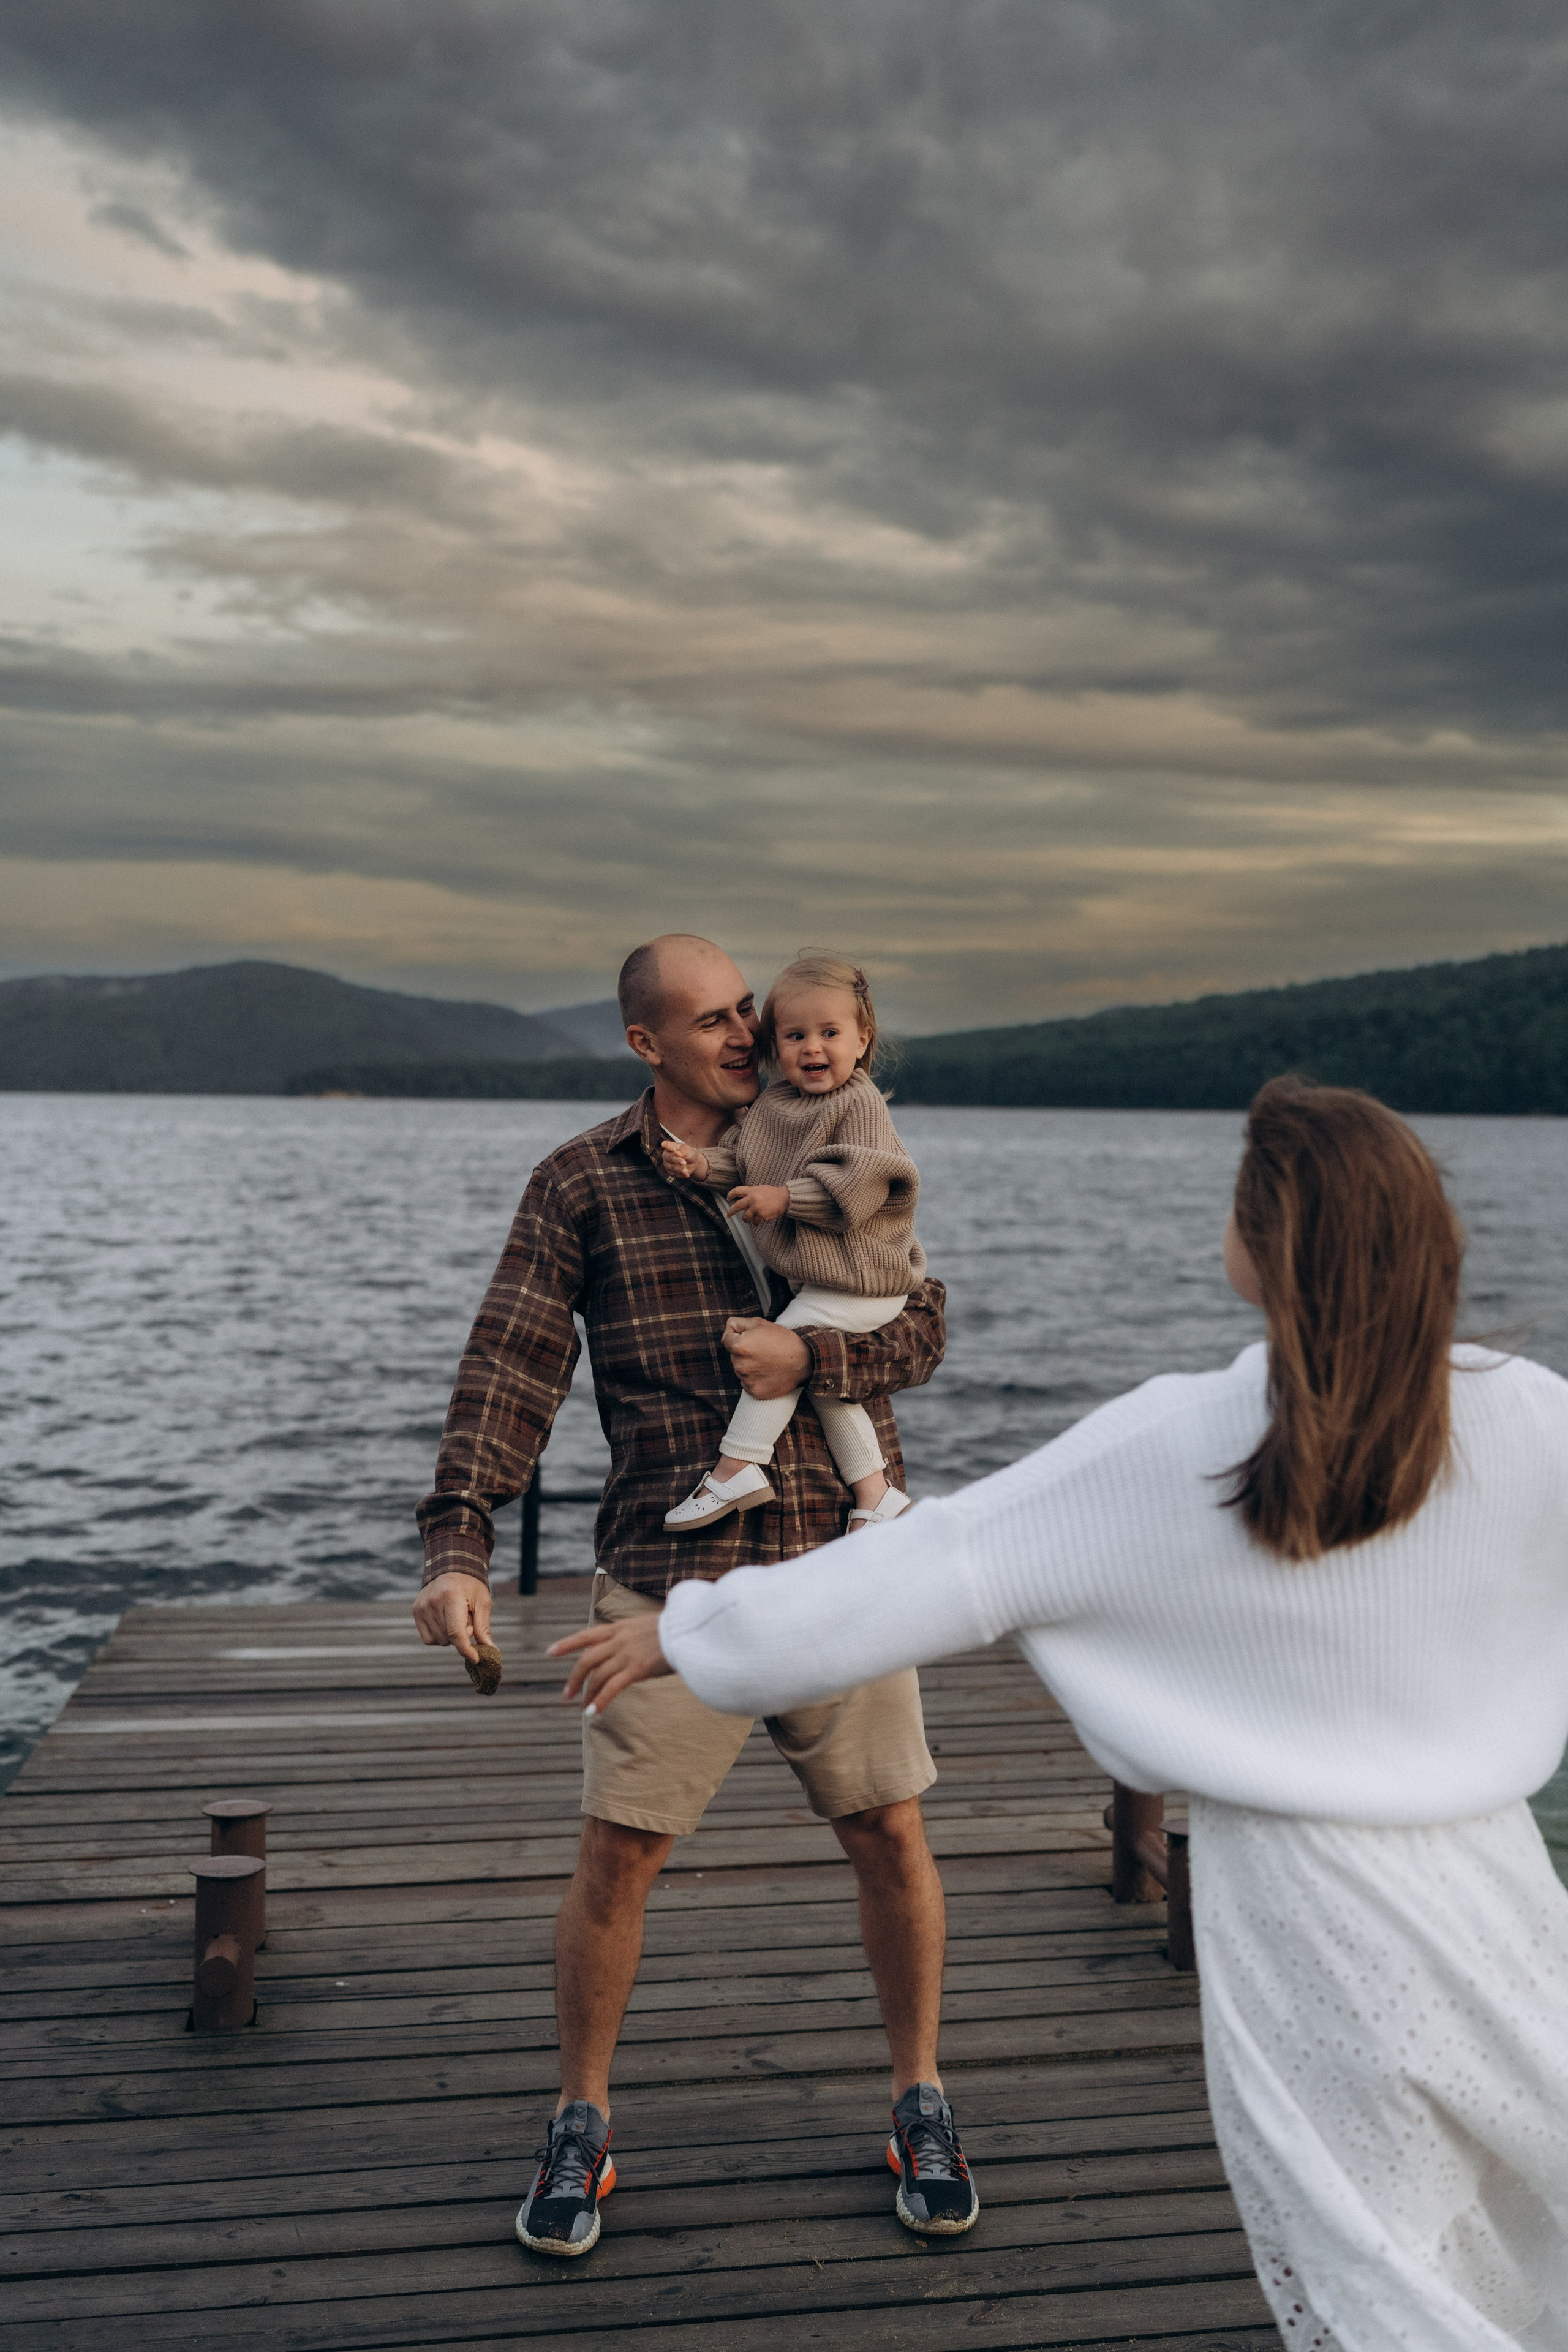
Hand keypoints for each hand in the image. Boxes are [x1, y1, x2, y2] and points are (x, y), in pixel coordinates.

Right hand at [412, 1570, 490, 1664]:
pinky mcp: (416, 1611)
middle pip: (449, 1638)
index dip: (466, 1649)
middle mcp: (432, 1603)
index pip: (456, 1632)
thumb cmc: (471, 1585)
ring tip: (456, 1617)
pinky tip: (446, 1622)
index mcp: (451, 1597)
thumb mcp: (482, 1602)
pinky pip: (428, 1639)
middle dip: (463, 1635)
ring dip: (451, 1636)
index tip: (476, 1658)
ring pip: (439, 1641)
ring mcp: (422, 1607)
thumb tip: (490, 1650)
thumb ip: (483, 1627)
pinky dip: (439, 1636)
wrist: (452, 1567)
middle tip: (468, 1619)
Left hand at [548, 1613, 672, 1712]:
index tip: (550, 1652)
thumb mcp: (648, 1624)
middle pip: (587, 1659)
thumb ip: (633, 1634)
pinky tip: (593, 1711)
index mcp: (620, 1627)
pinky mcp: (638, 1668)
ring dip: (587, 1693)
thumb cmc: (677, 1628)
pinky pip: (613, 1687)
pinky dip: (600, 1700)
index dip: (567, 1644)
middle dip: (574, 1678)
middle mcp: (619, 1640)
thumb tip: (628, 1644)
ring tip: (582, 1707)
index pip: (586, 1635)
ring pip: (597, 1675)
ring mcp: (627, 1654)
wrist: (691, 1628)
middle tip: (566, 1694)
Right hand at [662, 1139, 709, 1180]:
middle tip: (684, 1163)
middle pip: (670, 1158)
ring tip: (686, 1171)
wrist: (692, 1162)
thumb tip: (677, 1153)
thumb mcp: (688, 1150)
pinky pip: (675, 1174)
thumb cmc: (688, 1153)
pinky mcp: (670, 1172)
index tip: (663, 1144)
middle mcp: (667, 1155)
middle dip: (677, 1161)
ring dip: (679, 1169)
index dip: (666, 1145)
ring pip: (672, 1168)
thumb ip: (683, 1151)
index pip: (668, 1146)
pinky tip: (687, 1174)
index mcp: (670, 1147)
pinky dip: (681, 1174)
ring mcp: (667, 1164)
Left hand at [722, 1315, 811, 1397]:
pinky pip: (746, 1383)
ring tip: (767, 1361)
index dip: (738, 1336)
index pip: (726, 1339)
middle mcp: (740, 1364)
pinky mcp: (754, 1391)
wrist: (804, 1360)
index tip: (752, 1338)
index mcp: (739, 1346)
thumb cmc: (782, 1340)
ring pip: (740, 1369)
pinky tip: (767, 1372)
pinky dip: (755, 1378)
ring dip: (749, 1365)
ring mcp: (747, 1380)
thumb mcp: (759, 1323)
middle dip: (744, 1352)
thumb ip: (737, 1324)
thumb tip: (727, 1330)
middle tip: (763, 1350)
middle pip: (733, 1355)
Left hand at [727, 1183, 790, 1224]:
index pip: (737, 1191)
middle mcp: (752, 1199)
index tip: (728, 1199)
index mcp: (751, 1191)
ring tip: (750, 1218)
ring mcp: (756, 1207)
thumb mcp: (760, 1189)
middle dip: (730, 1212)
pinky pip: (755, 1222)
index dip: (731, 1195)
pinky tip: (760, 1220)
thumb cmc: (773, 1193)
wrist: (784, 1197)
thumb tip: (744, 1202)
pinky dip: (756, 1222)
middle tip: (728, 1215)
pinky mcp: (761, 1215)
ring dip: (746, 1219)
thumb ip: (751, 1193)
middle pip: (737, 1206)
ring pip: (745, 1217)